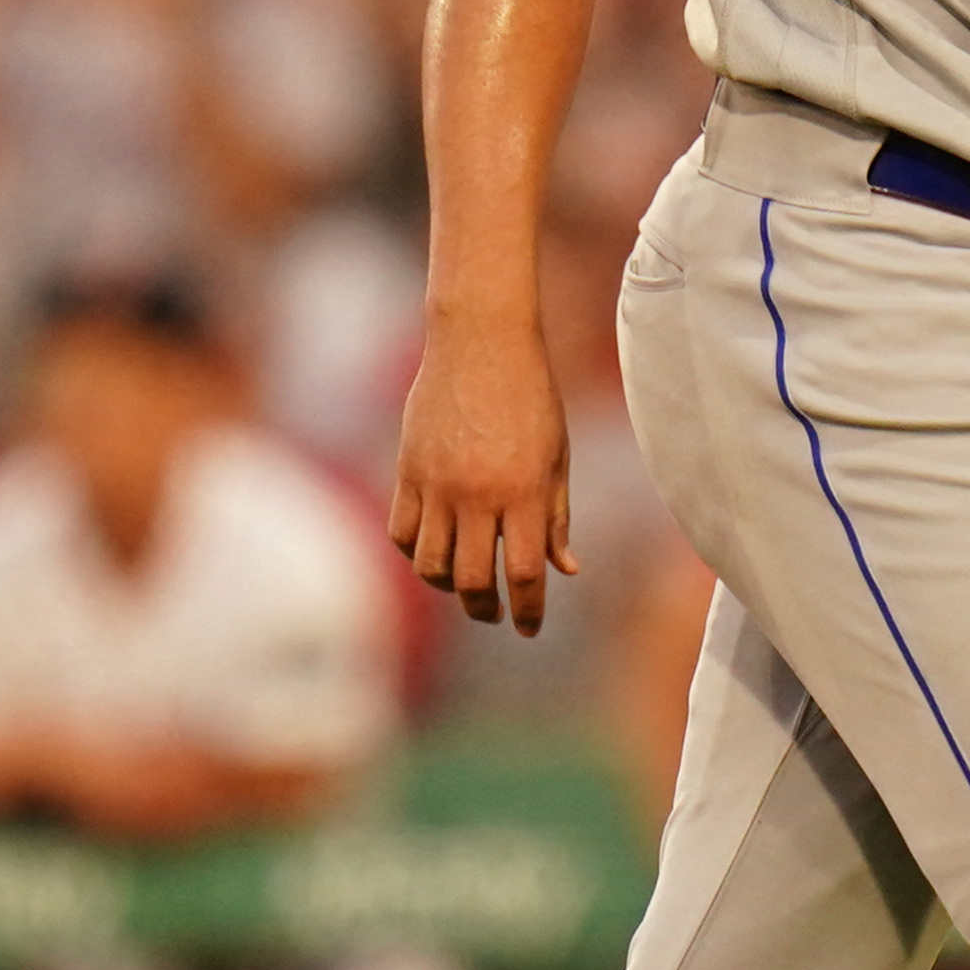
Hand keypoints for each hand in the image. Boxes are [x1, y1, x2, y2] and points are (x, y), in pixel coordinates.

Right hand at [389, 309, 575, 632]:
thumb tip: (566, 570)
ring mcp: (438, 484)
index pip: (527, 573)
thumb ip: (556, 516)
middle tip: (494, 612)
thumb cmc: (531, 396)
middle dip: (485, 608)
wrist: (481, 341)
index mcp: (525, 492)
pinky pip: (403, 532)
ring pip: (431, 564)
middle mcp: (479, 494)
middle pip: (473, 580)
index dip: (529, 610)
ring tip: (463, 585)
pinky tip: (433, 551)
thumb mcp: (557, 456)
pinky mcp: (408, 470)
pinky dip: (416, 553)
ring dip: (448, 586)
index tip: (528, 628)